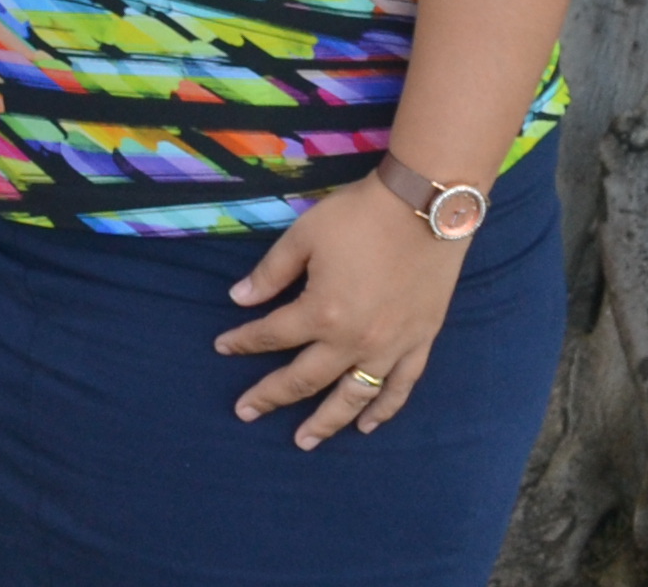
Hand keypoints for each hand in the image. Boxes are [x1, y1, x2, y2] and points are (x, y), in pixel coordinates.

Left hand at [215, 174, 464, 445]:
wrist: (425, 208)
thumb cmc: (359, 217)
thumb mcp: (304, 236)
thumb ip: (270, 273)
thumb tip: (238, 299)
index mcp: (322, 313)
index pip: (272, 335)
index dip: (243, 342)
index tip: (222, 347)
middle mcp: (354, 341)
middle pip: (305, 379)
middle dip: (271, 396)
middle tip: (245, 413)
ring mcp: (391, 348)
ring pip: (353, 397)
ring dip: (326, 422)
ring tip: (305, 441)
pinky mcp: (420, 343)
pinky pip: (399, 388)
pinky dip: (382, 410)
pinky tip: (366, 425)